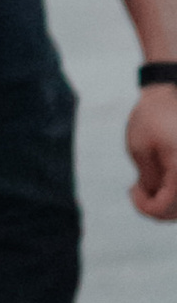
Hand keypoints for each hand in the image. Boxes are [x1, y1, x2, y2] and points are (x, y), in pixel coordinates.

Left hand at [129, 83, 176, 220]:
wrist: (170, 91)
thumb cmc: (151, 117)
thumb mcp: (140, 149)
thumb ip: (150, 180)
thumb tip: (159, 205)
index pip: (167, 205)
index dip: (146, 207)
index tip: (131, 190)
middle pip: (176, 211)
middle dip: (154, 206)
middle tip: (136, 187)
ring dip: (164, 201)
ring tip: (146, 180)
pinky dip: (173, 193)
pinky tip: (158, 179)